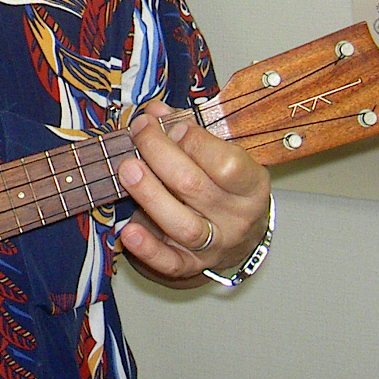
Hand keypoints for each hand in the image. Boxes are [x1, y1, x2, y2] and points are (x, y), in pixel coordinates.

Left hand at [116, 100, 271, 286]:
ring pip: (183, 224)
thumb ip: (189, 131)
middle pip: (195, 187)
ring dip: (150, 195)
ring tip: (127, 169)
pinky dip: (148, 249)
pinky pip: (169, 262)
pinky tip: (128, 232)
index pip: (227, 164)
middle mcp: (237, 218)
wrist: (237, 236)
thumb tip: (155, 111)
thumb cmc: (223, 185)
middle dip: (159, 154)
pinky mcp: (191, 266)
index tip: (170, 124)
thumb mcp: (219, 155)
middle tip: (138, 132)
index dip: (194, 141)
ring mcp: (215, 245)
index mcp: (251, 186)